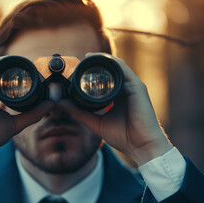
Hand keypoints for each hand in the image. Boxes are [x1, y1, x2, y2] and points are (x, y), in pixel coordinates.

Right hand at [0, 57, 53, 161]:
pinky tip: (12, 63)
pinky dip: (0, 63)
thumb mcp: (15, 124)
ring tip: (24, 62)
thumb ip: (32, 114)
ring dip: (9, 62)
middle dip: (14, 67)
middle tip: (32, 66)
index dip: (16, 75)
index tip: (33, 74)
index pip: (2, 80)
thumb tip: (50, 104)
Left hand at [58, 53, 172, 165]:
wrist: (141, 146)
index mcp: (118, 97)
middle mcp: (126, 90)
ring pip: (117, 66)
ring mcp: (132, 87)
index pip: (105, 80)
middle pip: (111, 71)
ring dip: (103, 59)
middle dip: (96, 64)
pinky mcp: (137, 87)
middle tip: (80, 62)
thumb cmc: (124, 137)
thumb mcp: (96, 123)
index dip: (92, 74)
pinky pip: (124, 69)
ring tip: (88, 57)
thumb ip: (80, 113)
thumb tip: (62, 104)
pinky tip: (102, 59)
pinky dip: (113, 62)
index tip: (77, 71)